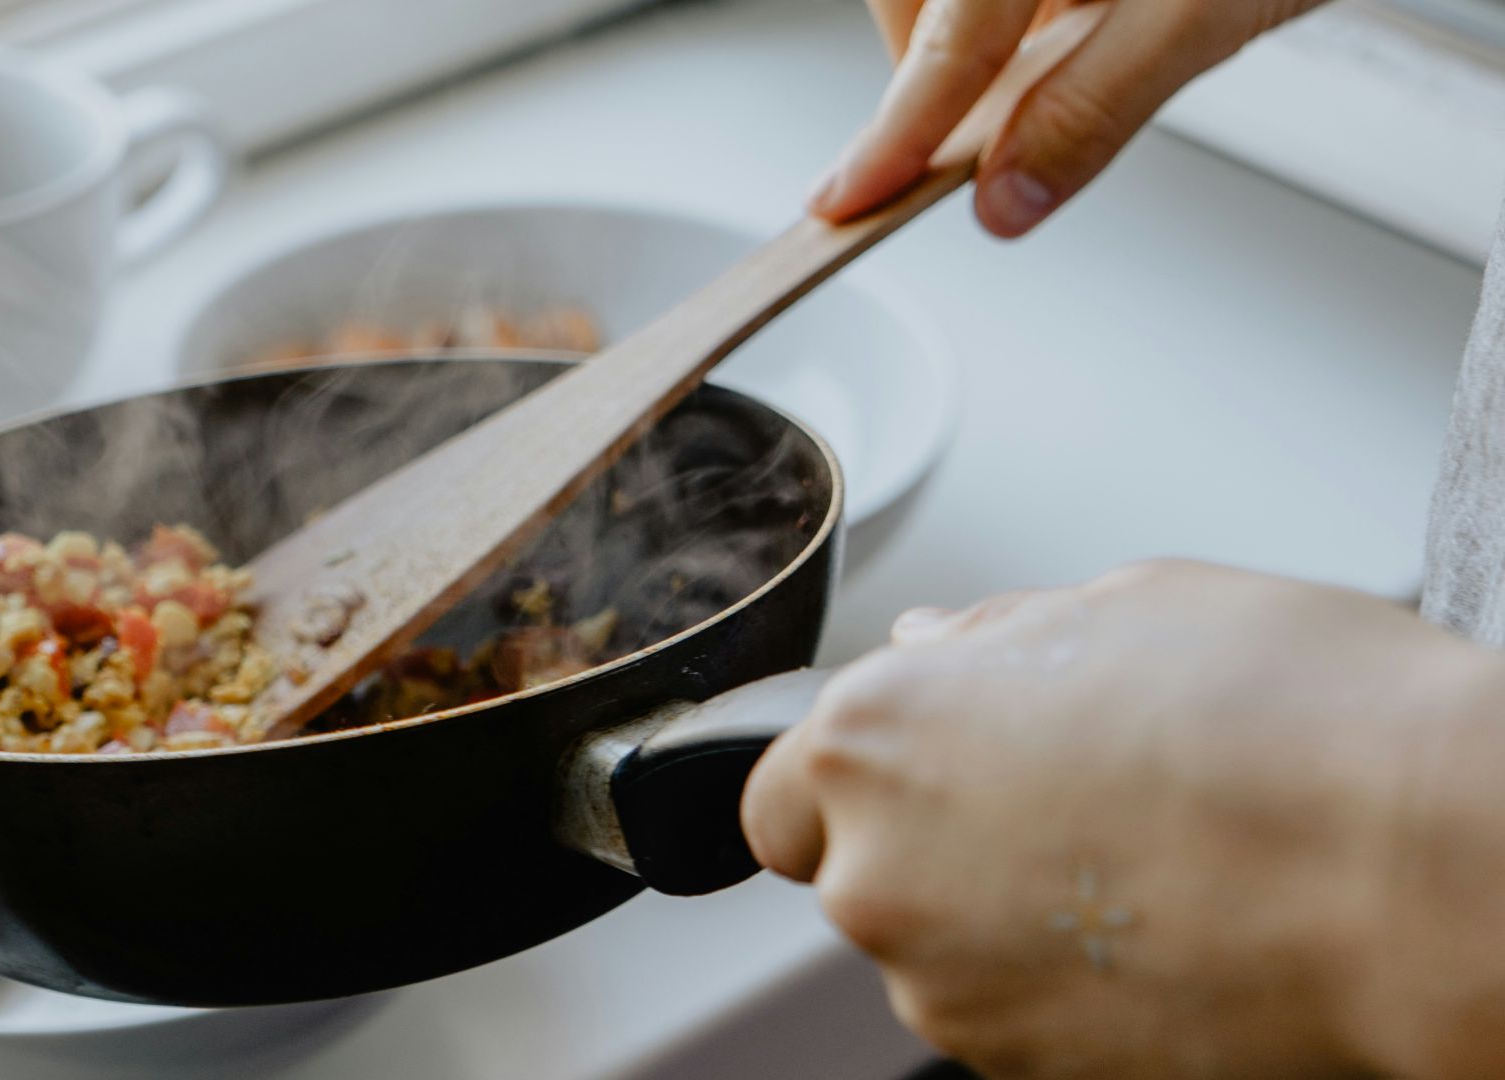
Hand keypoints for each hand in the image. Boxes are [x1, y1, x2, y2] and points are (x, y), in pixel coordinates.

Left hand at [742, 560, 1504, 1077]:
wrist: (1417, 870)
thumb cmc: (1289, 717)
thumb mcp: (1126, 603)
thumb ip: (991, 637)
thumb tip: (936, 646)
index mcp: (874, 739)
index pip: (775, 794)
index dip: (846, 783)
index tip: (917, 771)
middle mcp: (880, 873)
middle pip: (858, 873)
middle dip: (932, 841)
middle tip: (1062, 800)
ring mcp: (949, 989)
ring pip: (937, 949)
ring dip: (1000, 913)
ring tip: (1138, 858)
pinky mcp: (1027, 1070)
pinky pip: (1011, 1011)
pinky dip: (1061, 981)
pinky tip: (1162, 925)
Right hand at [812, 0, 1327, 234]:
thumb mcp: (1204, 10)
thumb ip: (1094, 108)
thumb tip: (1006, 198)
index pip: (947, 36)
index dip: (897, 128)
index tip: (848, 199)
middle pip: (918, 4)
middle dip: (946, 71)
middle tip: (1002, 118)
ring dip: (973, 37)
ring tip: (1068, 34)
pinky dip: (1000, 10)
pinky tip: (1066, 9)